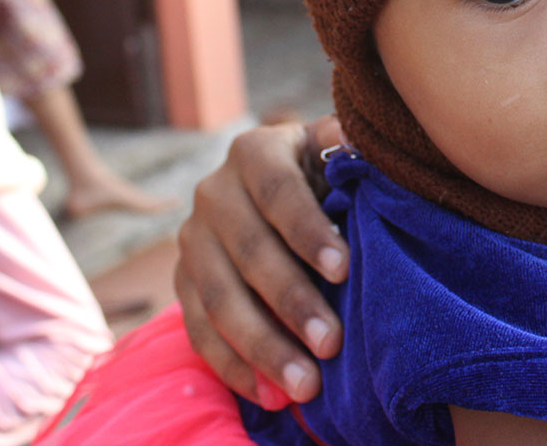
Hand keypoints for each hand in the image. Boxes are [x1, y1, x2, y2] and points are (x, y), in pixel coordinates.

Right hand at [174, 115, 349, 404]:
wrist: (285, 187)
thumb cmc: (328, 172)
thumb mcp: (340, 150)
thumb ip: (351, 152)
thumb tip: (363, 150)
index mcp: (255, 151)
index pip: (277, 192)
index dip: (308, 231)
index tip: (343, 270)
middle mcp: (213, 192)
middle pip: (248, 251)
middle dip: (291, 302)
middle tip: (331, 344)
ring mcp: (192, 239)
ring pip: (220, 299)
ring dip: (263, 347)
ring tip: (306, 386)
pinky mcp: (183, 282)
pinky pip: (200, 330)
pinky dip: (234, 366)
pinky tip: (269, 395)